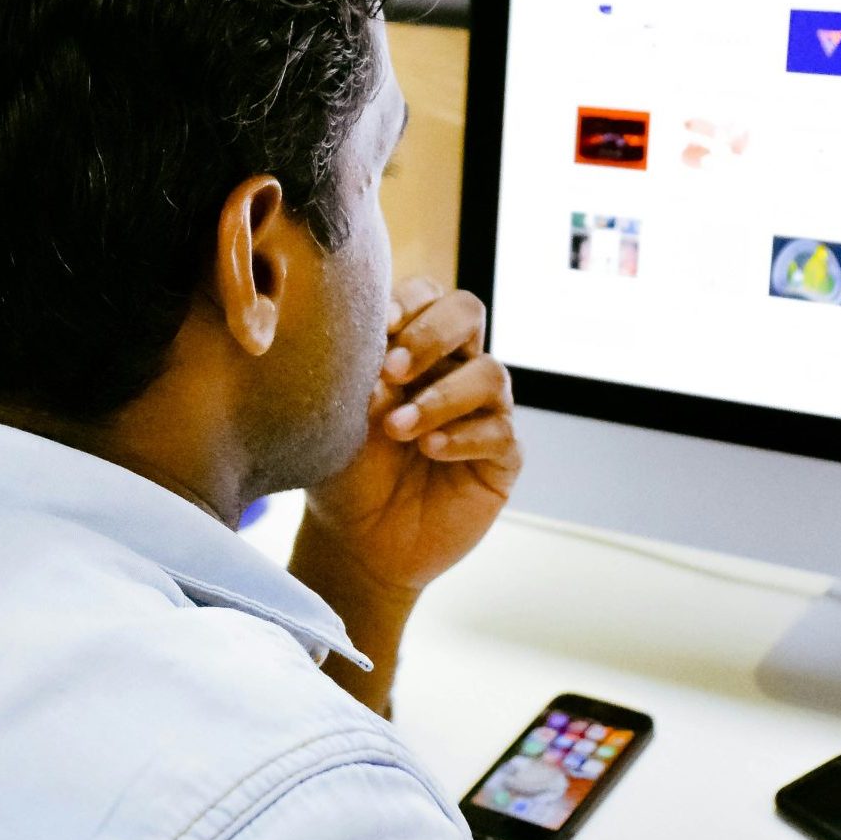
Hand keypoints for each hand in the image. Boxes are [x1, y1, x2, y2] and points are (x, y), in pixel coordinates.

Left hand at [299, 277, 520, 599]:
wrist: (357, 543)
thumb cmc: (345, 472)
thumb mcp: (339, 418)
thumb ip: (359, 376)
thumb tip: (378, 350)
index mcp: (413, 347)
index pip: (426, 296)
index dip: (409, 301)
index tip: (379, 326)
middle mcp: (453, 368)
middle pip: (468, 312)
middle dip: (432, 334)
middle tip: (394, 369)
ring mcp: (482, 410)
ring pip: (490, 373)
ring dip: (442, 397)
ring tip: (399, 428)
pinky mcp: (501, 456)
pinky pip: (500, 432)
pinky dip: (463, 436)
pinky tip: (430, 450)